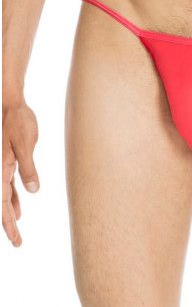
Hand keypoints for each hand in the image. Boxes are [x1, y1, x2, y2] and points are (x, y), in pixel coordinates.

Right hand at [2, 101, 39, 246]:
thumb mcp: (25, 144)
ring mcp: (3, 166)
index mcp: (0, 168)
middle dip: (9, 224)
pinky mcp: (9, 160)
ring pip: (5, 196)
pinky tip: (20, 206)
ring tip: (16, 230)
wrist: (13, 105)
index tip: (16, 238)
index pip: (2, 203)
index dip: (8, 223)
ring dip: (10, 212)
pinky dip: (14, 198)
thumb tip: (33, 191)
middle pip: (2, 204)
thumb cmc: (19, 121)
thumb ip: (28, 168)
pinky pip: (9, 185)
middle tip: (18, 243)